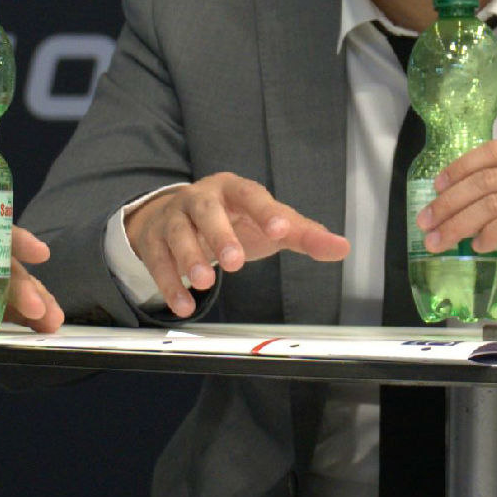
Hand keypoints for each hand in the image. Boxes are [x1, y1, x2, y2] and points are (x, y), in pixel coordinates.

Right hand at [123, 175, 347, 319]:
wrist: (174, 215)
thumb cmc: (232, 220)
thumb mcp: (267, 224)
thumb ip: (302, 235)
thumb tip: (342, 248)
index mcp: (234, 189)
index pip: (251, 195)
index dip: (265, 211)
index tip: (281, 231)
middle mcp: (201, 198)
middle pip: (206, 210)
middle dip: (220, 235)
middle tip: (235, 263)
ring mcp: (173, 217)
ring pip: (178, 232)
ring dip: (189, 258)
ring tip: (205, 283)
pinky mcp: (153, 240)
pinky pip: (158, 260)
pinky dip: (169, 283)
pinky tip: (183, 306)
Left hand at [410, 138, 496, 319]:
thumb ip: (491, 197)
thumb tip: (442, 202)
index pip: (493, 152)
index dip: (460, 168)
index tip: (435, 188)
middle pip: (487, 179)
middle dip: (449, 203)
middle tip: (426, 223)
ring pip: (494, 202)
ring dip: (459, 223)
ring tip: (440, 240)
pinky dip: (488, 234)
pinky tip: (478, 246)